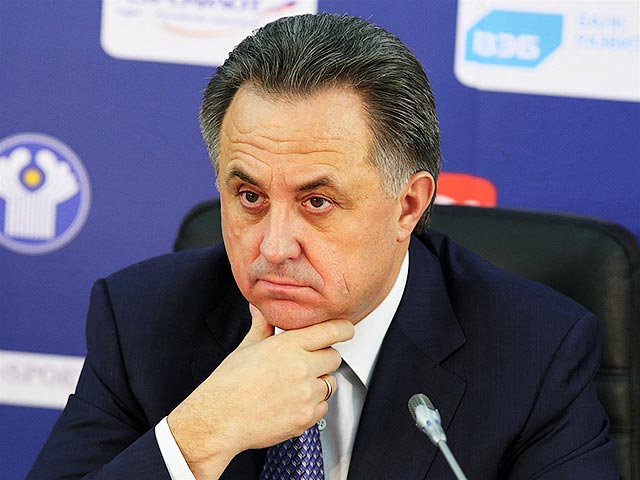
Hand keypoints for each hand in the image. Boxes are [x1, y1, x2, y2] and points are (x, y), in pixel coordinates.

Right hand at [167, 305, 353, 477]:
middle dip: (324, 357)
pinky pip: (323, 407)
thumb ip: (262, 326)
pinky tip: (292, 403)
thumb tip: (260, 308)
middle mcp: (301, 367)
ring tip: (294, 385)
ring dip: (319, 382)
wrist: (218, 419)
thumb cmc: (229, 384)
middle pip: (335, 356)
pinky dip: (313, 405)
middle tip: (306, 362)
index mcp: (288, 345)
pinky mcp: (306, 418)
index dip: (343, 329)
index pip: (332, 330)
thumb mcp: (246, 348)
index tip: (346, 330)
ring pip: (330, 382)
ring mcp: (306, 394)